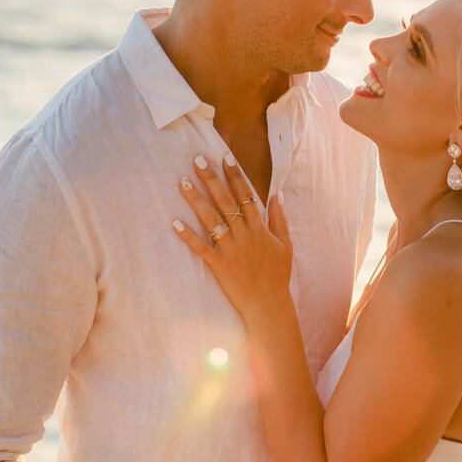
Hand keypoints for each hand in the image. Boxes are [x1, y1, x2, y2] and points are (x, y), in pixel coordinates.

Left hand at [173, 155, 292, 317]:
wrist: (268, 304)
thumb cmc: (278, 274)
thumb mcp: (286, 244)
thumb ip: (280, 218)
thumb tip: (278, 194)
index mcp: (259, 228)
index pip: (245, 194)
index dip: (235, 175)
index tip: (225, 157)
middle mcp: (244, 234)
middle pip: (225, 201)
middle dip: (211, 178)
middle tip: (197, 160)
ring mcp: (230, 249)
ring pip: (210, 219)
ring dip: (195, 199)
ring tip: (182, 182)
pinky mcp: (218, 265)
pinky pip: (201, 247)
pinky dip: (188, 235)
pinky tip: (175, 222)